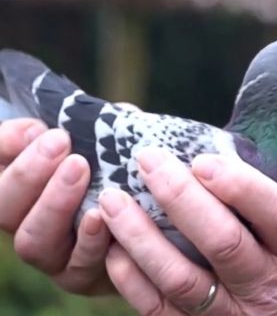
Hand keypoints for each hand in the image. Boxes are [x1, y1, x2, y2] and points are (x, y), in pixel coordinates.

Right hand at [0, 119, 112, 294]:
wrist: (144, 221)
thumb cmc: (116, 172)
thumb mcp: (104, 143)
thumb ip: (88, 128)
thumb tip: (69, 119)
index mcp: (26, 186)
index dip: (6, 146)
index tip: (37, 127)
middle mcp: (28, 220)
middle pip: (2, 205)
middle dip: (28, 171)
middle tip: (59, 141)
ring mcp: (52, 252)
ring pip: (31, 238)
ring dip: (53, 202)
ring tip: (79, 169)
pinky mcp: (79, 275)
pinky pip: (76, 264)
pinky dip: (87, 240)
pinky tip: (99, 216)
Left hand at [99, 148, 276, 315]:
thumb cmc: (275, 260)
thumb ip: (252, 200)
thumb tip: (200, 156)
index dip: (242, 186)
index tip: (201, 160)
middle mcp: (266, 286)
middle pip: (223, 243)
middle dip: (180, 197)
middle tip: (147, 160)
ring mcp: (231, 315)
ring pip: (182, 279)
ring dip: (142, 237)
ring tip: (111, 201)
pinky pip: (160, 310)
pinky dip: (132, 279)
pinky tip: (113, 249)